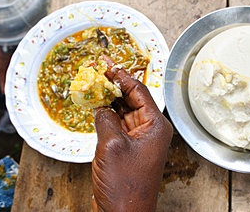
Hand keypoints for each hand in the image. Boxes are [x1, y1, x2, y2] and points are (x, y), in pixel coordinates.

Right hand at [92, 62, 172, 211]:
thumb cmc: (125, 184)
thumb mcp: (112, 145)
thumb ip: (106, 119)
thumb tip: (101, 105)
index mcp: (155, 125)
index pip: (139, 91)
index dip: (122, 75)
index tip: (108, 64)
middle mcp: (150, 130)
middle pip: (132, 99)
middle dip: (115, 85)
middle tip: (98, 70)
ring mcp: (139, 139)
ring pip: (124, 111)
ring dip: (110, 99)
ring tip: (94, 84)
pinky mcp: (128, 148)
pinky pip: (118, 125)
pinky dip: (107, 115)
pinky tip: (96, 106)